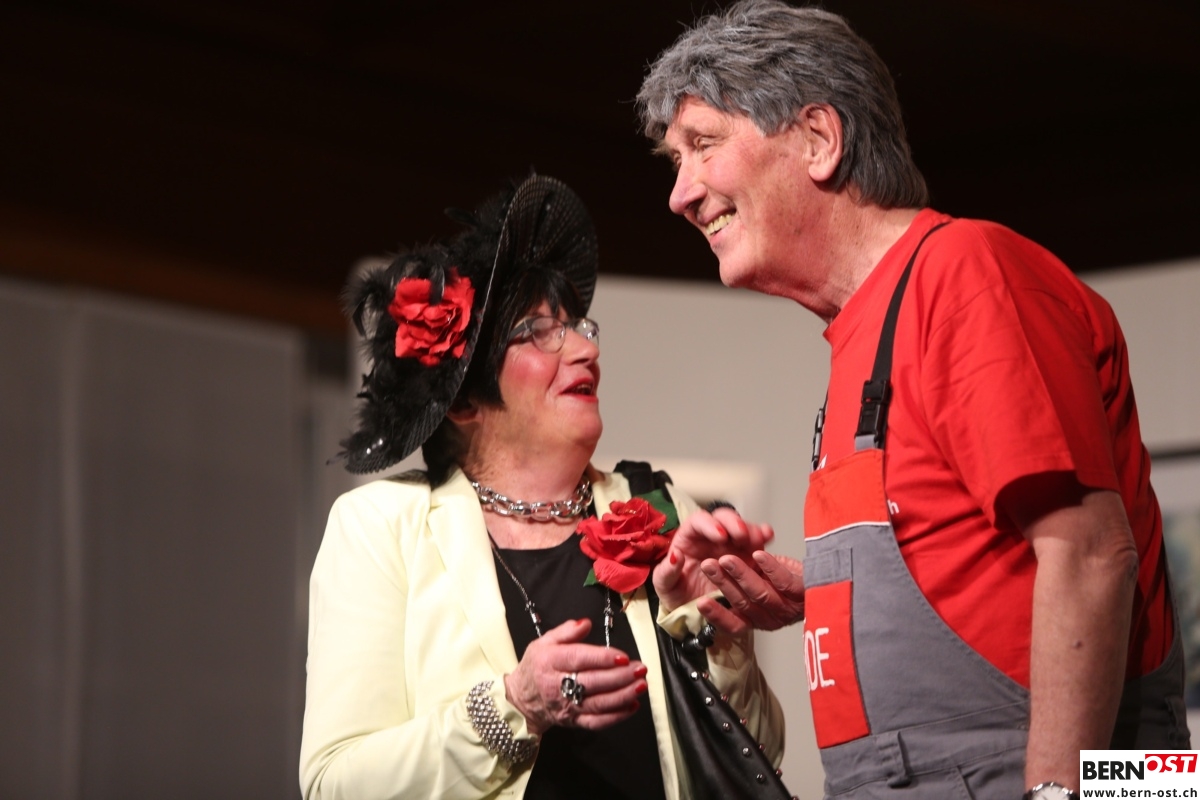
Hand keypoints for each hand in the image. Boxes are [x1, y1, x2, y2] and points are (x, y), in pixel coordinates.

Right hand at [503, 619, 647, 735]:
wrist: (521, 700)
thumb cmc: (536, 667)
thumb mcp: (544, 642)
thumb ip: (566, 631)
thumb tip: (586, 623)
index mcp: (550, 661)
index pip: (578, 659)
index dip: (602, 658)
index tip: (623, 656)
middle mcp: (558, 685)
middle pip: (592, 682)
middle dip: (620, 676)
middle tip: (640, 668)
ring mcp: (567, 706)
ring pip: (598, 704)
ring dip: (623, 695)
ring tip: (641, 685)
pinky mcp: (574, 721)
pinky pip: (597, 722)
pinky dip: (617, 716)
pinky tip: (632, 706)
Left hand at [652, 507, 773, 612]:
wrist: (692, 610)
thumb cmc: (677, 592)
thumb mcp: (665, 585)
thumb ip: (667, 571)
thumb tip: (676, 556)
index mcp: (690, 538)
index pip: (699, 522)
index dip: (710, 525)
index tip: (720, 535)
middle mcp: (712, 538)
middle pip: (724, 520)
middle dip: (735, 524)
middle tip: (742, 535)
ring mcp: (731, 546)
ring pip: (743, 529)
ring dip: (752, 531)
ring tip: (760, 538)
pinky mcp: (745, 557)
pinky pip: (756, 544)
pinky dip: (763, 537)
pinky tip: (768, 537)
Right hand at [696, 550, 804, 634]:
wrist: (828, 578)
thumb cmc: (791, 579)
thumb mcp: (760, 582)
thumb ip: (741, 582)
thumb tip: (715, 569)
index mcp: (758, 618)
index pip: (734, 624)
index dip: (717, 615)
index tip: (701, 602)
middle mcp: (772, 617)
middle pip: (743, 603)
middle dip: (723, 583)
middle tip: (709, 566)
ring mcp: (789, 607)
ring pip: (760, 593)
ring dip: (741, 574)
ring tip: (727, 560)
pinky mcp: (805, 593)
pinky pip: (785, 582)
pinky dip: (770, 568)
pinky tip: (758, 555)